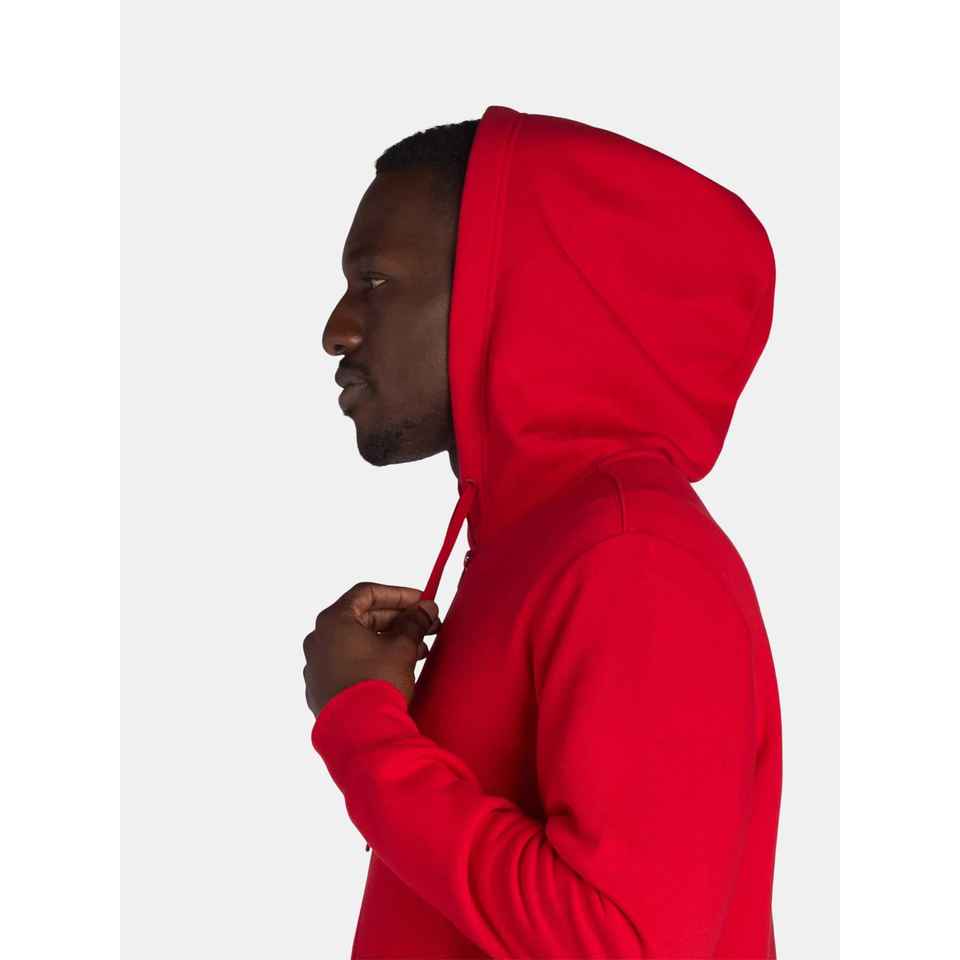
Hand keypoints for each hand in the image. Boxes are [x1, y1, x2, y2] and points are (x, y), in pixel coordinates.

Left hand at [302, 582, 440, 717]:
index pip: (366, 593)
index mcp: (333, 621)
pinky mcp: (321, 690)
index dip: (398, 594)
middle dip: (397, 621)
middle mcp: (318, 640)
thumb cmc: (377, 683)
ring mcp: (317, 667)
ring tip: (419, 651)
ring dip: (389, 642)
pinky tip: (397, 669)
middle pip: (362, 618)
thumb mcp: (402, 647)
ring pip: (357, 643)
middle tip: (425, 626)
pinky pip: (349, 665)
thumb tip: (426, 609)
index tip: (421, 601)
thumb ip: (414, 622)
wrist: (360, 734)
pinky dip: (373, 660)